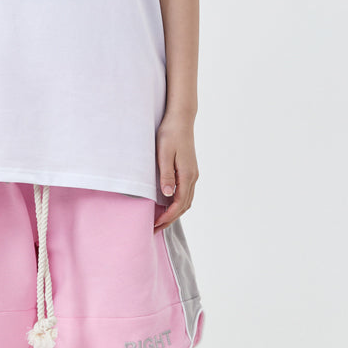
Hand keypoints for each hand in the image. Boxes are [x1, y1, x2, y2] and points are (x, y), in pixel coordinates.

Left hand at [153, 112, 197, 230]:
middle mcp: (193, 177)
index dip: (168, 216)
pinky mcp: (189, 170)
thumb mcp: (164, 154)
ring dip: (175, 212)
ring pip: (186, 200)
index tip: (155, 224)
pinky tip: (167, 204)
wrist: (181, 119)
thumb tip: (169, 195)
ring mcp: (192, 174)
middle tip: (155, 228)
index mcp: (187, 175)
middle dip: (170, 219)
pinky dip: (177, 203)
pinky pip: (185, 192)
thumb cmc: (170, 134)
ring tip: (160, 220)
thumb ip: (166, 175)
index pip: (179, 204)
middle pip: (184, 206)